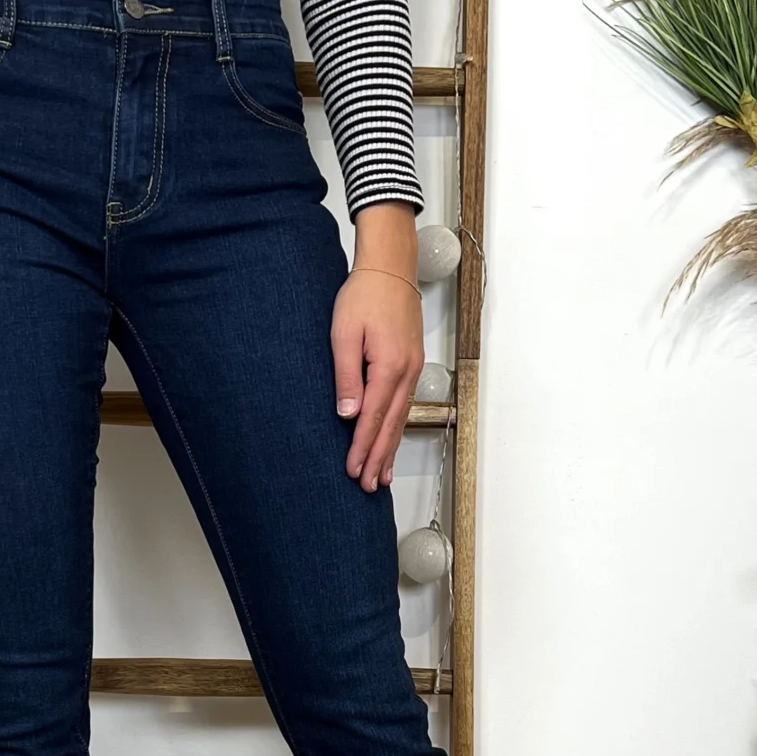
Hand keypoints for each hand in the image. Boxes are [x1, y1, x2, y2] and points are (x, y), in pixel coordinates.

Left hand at [333, 201, 423, 491]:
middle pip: (390, 426)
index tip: (353, 471)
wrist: (390, 269)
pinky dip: (396, 429)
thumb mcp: (344, 333)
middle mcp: (406, 373)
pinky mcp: (411, 364)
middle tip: (366, 487)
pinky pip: (404, 406)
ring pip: (400, 419)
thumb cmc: (363, 296)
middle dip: (377, 458)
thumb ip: (346, 376)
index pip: (372, 418)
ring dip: (389, 449)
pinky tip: (391, 442)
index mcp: (388, 367)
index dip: (362, 448)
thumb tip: (348, 415)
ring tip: (379, 477)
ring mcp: (412, 369)